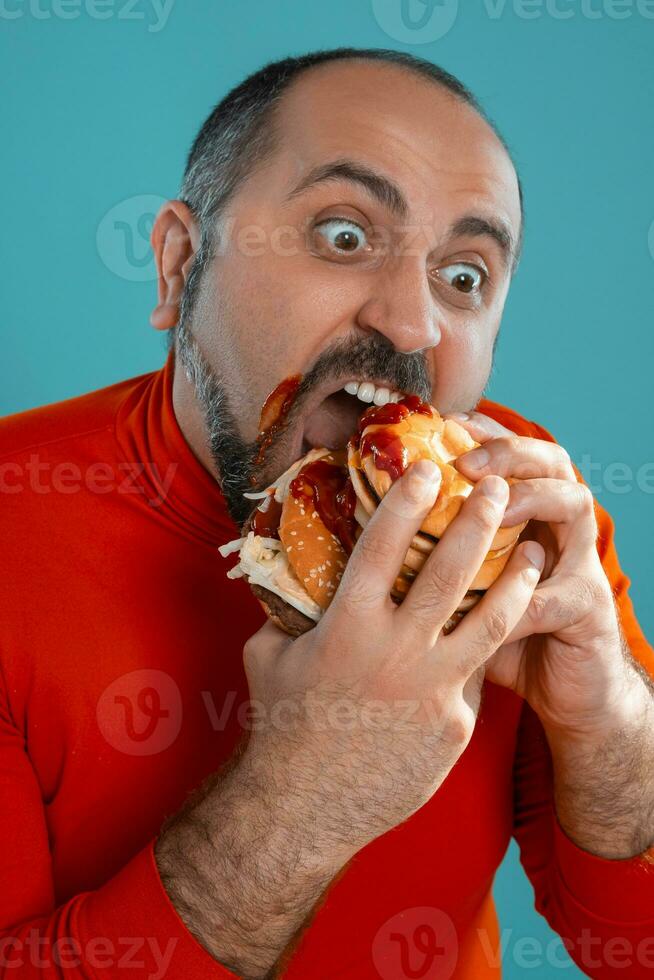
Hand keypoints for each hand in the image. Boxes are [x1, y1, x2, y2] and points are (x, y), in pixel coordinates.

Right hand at [242, 460, 543, 853]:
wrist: (302, 807)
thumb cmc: (280, 724)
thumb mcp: (269, 654)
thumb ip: (289, 608)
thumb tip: (291, 568)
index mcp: (347, 626)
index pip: (384, 546)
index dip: (406, 500)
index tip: (428, 467)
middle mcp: (396, 651)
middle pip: (451, 572)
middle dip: (478, 521)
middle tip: (496, 489)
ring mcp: (433, 689)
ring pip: (490, 620)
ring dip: (517, 578)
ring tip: (536, 550)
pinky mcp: (456, 724)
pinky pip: (473, 674)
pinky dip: (479, 649)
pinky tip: (488, 634)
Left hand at [449, 410, 646, 746]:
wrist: (560, 689)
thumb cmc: (497, 634)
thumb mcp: (459, 589)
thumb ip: (428, 558)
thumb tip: (356, 532)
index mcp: (524, 515)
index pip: (510, 454)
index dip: (484, 433)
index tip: (446, 422)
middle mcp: (556, 527)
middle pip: (549, 461)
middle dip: (508, 451)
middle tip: (467, 460)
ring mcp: (579, 562)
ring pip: (572, 503)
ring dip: (532, 497)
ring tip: (497, 503)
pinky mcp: (589, 607)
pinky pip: (560, 594)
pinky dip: (526, 598)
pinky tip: (496, 604)